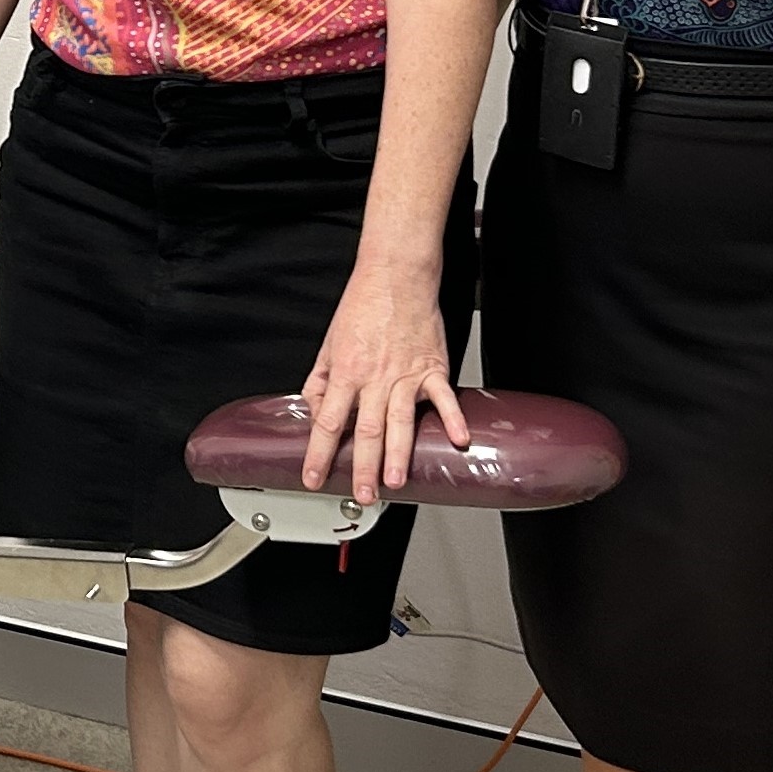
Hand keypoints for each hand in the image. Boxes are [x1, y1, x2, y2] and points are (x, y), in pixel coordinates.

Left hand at [299, 261, 466, 501]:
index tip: (313, 477)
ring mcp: (406, 374)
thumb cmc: (362, 309)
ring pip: (401, 420)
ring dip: (398, 454)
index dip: (319, 453)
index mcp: (345, 372)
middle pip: (367, 429)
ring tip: (395, 482)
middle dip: (363, 466)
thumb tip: (315, 415)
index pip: (328, 421)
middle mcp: (374, 377)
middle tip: (362, 493)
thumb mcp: (328, 344)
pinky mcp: (433, 367)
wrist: (395, 277)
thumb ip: (319, 382)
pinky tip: (459, 440)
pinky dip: (452, 418)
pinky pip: (444, 397)